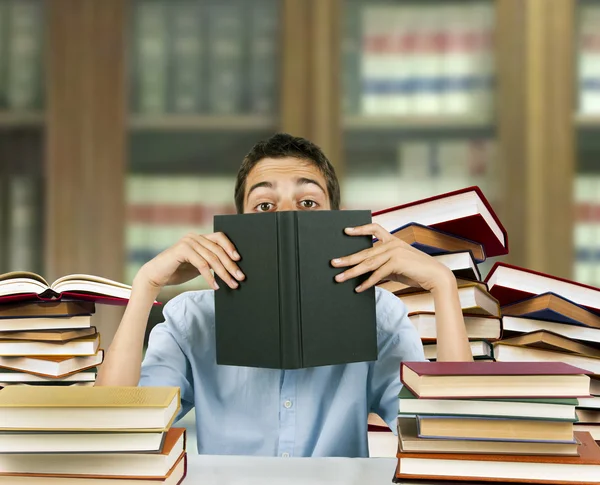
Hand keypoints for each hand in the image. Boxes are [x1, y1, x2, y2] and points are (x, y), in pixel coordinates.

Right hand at [135, 232, 244, 290]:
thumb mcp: (198, 265)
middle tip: (240, 277)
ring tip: (231, 284)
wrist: (156, 276)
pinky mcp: (182, 250)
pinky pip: (201, 264)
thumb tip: (232, 269)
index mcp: (199, 238)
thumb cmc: (178, 271)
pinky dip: (210, 277)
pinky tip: (215, 286)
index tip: (239, 260)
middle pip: (218, 250)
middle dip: (231, 265)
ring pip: (212, 258)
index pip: (220, 237)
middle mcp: (194, 237)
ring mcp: (188, 242)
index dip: (231, 247)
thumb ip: (211, 262)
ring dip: (223, 273)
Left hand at [331, 223, 454, 292]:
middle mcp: (392, 244)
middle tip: (333, 263)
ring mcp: (395, 252)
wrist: (436, 276)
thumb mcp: (397, 266)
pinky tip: (358, 288)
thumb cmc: (416, 272)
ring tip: (339, 277)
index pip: (374, 228)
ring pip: (368, 263)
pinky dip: (367, 282)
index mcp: (393, 240)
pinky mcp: (397, 262)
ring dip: (352, 272)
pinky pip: (378, 274)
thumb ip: (383, 265)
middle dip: (347, 258)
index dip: (359, 229)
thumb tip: (365, 273)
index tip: (345, 231)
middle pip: (365, 251)